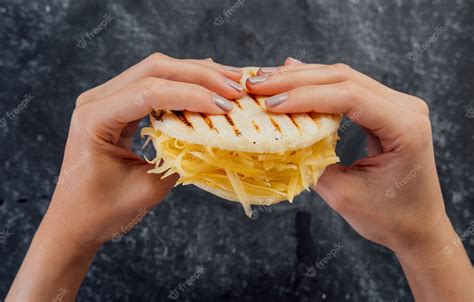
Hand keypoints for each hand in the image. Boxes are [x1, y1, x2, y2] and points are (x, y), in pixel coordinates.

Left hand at [50, 53, 242, 246]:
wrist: (74, 221)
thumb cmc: (102, 211)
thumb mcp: (147, 188)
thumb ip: (180, 159)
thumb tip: (214, 136)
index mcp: (95, 118)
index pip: (149, 92)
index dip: (192, 95)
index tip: (226, 107)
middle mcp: (97, 99)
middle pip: (154, 70)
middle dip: (199, 75)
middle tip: (235, 88)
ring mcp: (106, 98)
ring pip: (156, 71)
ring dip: (195, 74)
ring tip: (230, 81)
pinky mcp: (118, 105)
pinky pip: (154, 84)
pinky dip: (184, 84)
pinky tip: (208, 84)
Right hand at [247, 59, 472, 300]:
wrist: (417, 226)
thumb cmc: (388, 217)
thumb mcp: (344, 194)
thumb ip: (312, 162)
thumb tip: (279, 139)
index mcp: (404, 127)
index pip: (349, 97)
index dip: (306, 96)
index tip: (270, 103)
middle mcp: (404, 107)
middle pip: (343, 79)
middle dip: (296, 80)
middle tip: (258, 84)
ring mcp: (396, 104)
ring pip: (342, 78)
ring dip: (301, 78)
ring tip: (266, 80)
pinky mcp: (384, 108)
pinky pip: (347, 88)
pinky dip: (315, 84)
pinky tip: (292, 74)